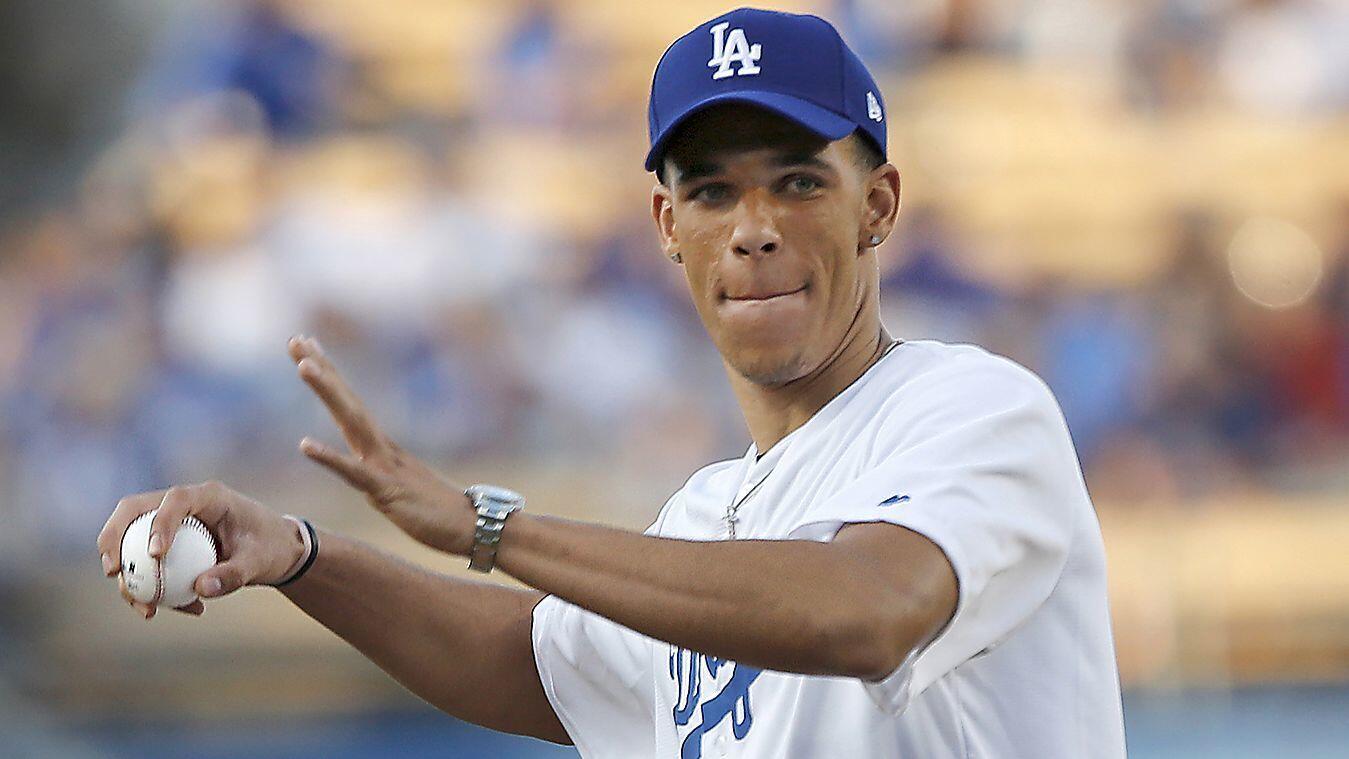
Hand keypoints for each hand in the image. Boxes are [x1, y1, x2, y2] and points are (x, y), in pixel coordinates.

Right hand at [96, 482, 304, 617]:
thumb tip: (200, 589)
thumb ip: (235, 574)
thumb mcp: (261, 561)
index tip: (156, 554)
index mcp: (209, 496)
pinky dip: (154, 591)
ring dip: (129, 576)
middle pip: (133, 511)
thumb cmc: (271, 548)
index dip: (159, 523)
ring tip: (148, 610)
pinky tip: (188, 610)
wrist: (275, 552)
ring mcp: (170, 524)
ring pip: (130, 541)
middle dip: (113, 539)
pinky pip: (146, 566)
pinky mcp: (167, 545)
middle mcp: (183, 505)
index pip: (175, 499)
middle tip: (113, 571)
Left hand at [288, 335, 475, 555]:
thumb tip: (366, 462)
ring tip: (303, 366)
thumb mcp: (401, 485)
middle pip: (346, 401)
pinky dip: (329, 457)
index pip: (349, 403)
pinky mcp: (387, 491)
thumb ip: (382, 470)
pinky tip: (304, 444)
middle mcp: (382, 447)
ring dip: (328, 392)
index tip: (307, 347)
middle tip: (296, 340)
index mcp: (381, 446)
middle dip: (321, 369)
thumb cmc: (437, 510)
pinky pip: (354, 473)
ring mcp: (385, 465)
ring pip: (351, 422)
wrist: (474, 525)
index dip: (328, 375)